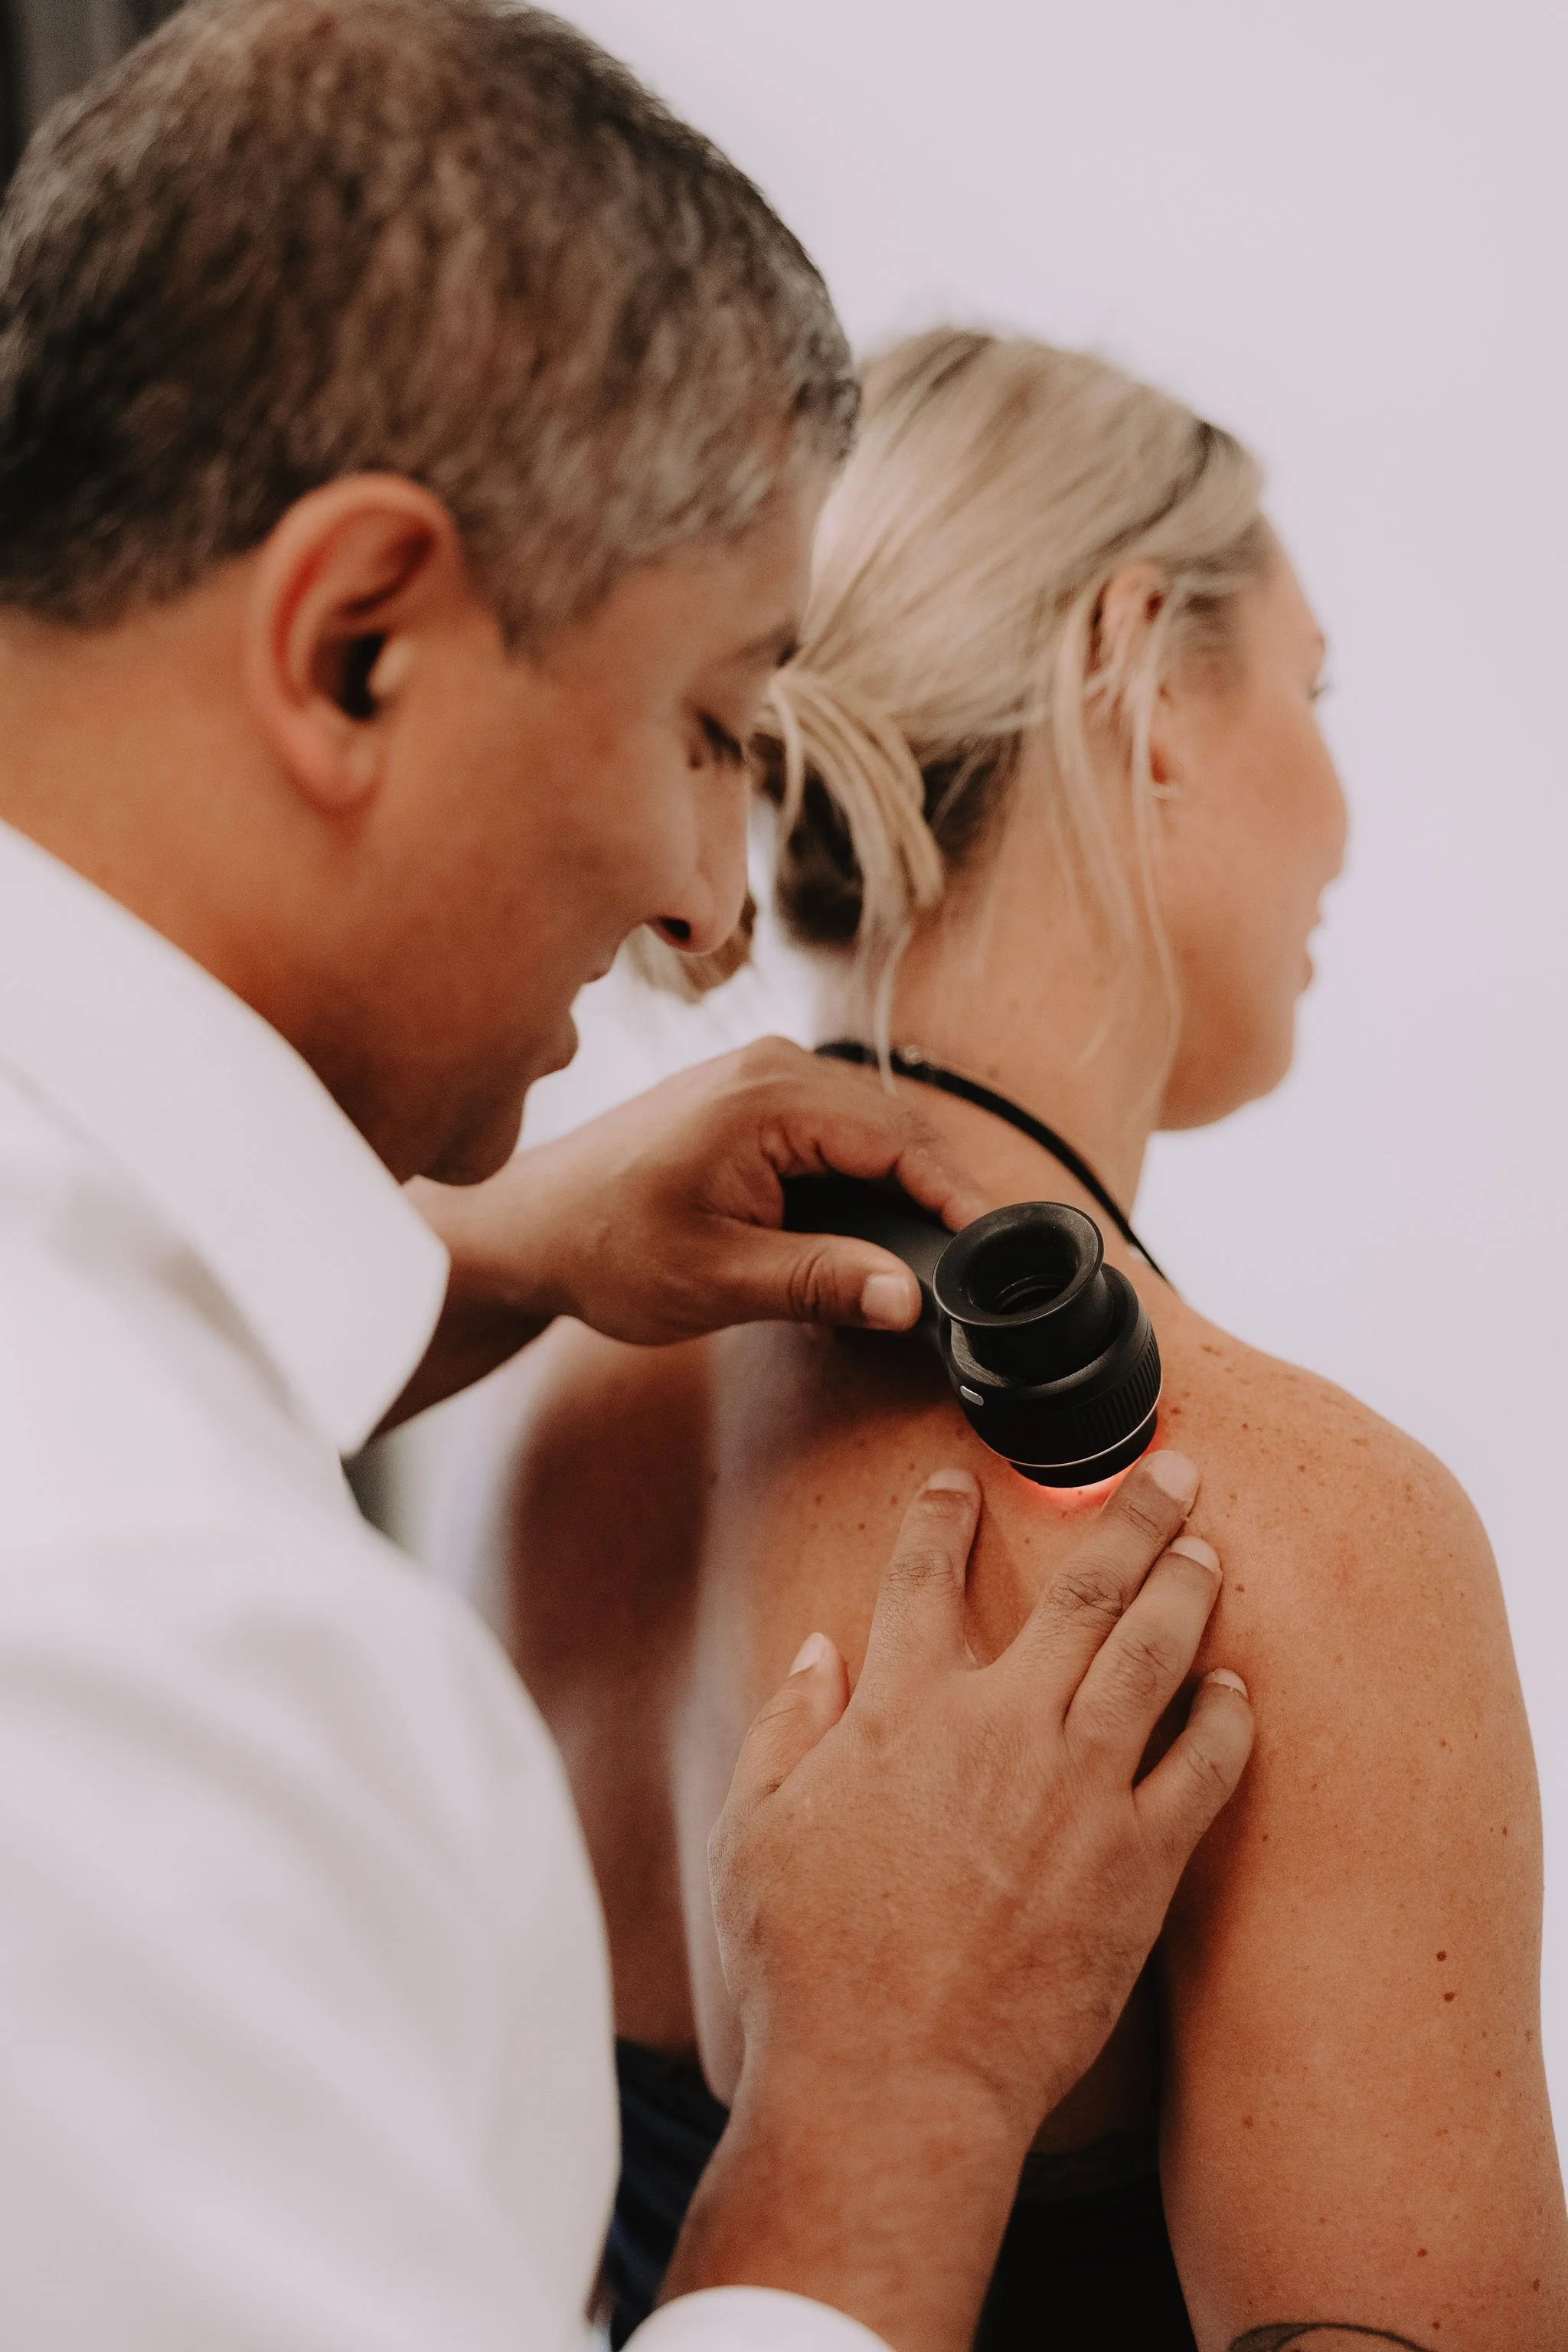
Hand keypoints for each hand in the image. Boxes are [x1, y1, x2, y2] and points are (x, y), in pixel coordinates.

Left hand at [391, 1039, 990, 1421]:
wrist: (528, 1227)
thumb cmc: (604, 1248)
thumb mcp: (716, 1279)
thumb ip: (820, 1283)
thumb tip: (910, 1298)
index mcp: (769, 1097)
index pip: (902, 1140)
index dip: (960, 1198)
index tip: (998, 1252)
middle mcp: (774, 1068)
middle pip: (900, 1130)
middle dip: (944, 1195)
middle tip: (983, 1270)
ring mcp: (764, 1077)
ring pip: (875, 1132)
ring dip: (909, 1189)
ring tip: (942, 1259)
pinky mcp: (756, 1100)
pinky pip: (841, 1135)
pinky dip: (870, 1181)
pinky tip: (879, 1237)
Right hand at [666, 1450, 1253, 2351]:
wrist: (892, 2083)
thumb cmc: (809, 1964)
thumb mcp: (757, 1831)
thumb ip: (787, 1727)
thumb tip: (818, 1655)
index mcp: (901, 1710)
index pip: (924, 1575)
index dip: (942, 1515)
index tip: (960, 1480)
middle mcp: (1001, 1727)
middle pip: (1083, 1587)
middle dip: (1131, 1515)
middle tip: (1170, 1468)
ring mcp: (1081, 1791)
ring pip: (1155, 1655)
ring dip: (1186, 1590)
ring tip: (1207, 1549)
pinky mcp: (1138, 1863)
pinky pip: (1203, 1770)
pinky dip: (1224, 1720)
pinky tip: (1235, 1689)